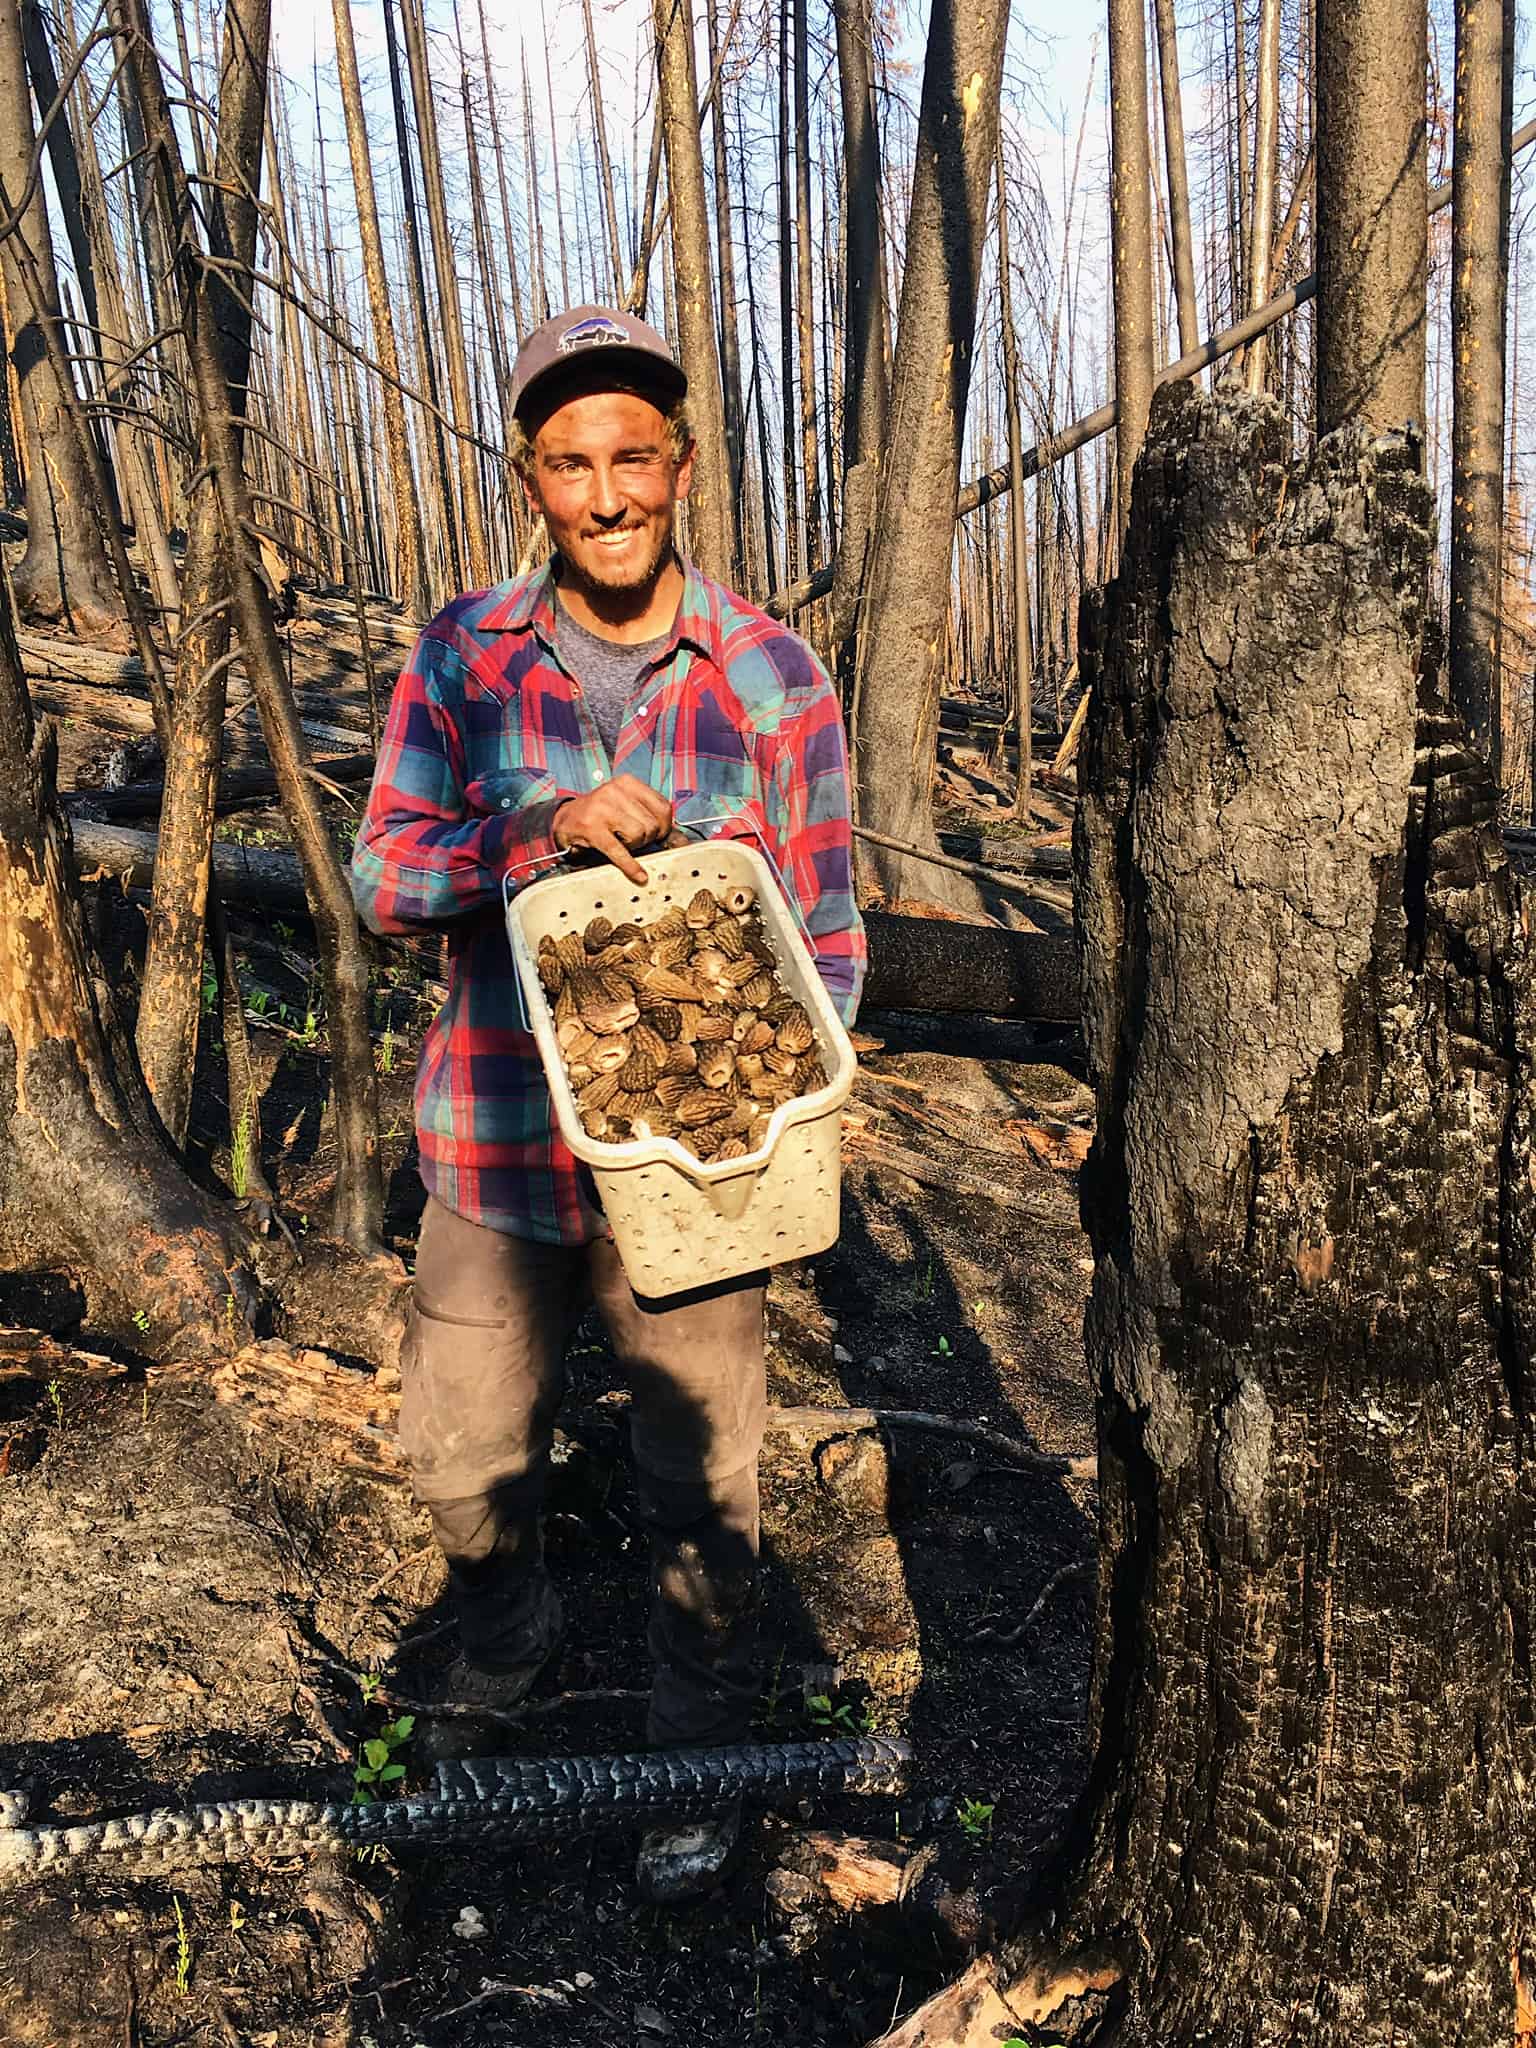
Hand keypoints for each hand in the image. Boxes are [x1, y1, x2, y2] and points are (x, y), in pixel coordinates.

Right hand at [553, 775, 673, 884]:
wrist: (565, 820)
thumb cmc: (601, 815)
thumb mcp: (626, 808)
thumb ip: (651, 819)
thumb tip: (681, 842)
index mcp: (627, 783)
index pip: (663, 807)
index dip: (664, 827)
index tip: (656, 834)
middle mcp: (614, 792)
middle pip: (652, 824)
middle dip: (646, 838)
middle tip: (631, 839)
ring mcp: (602, 810)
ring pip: (639, 836)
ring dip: (633, 846)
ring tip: (620, 842)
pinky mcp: (592, 830)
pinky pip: (619, 851)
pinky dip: (631, 866)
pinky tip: (638, 875)